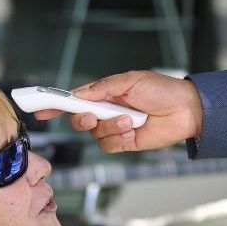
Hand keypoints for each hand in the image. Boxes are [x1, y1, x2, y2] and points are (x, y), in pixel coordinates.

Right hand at [34, 70, 202, 153]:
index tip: (41, 110)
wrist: (186, 110)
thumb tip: (78, 94)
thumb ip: (102, 88)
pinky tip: (133, 130)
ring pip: (95, 133)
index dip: (57, 105)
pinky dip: (118, 137)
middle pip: (80, 119)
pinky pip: (109, 144)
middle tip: (93, 116)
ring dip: (109, 127)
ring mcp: (116, 127)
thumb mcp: (130, 80)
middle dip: (82, 119)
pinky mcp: (126, 142)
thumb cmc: (162, 90)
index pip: (75, 99)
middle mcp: (108, 111)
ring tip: (129, 120)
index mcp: (106, 93)